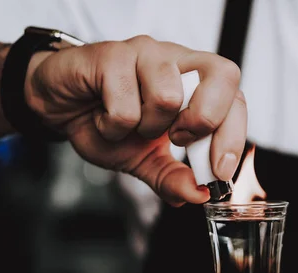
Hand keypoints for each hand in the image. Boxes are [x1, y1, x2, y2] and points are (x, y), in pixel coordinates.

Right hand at [24, 35, 246, 205]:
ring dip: (146, 127)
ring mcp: (147, 53)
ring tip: (129, 125)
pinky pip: (124, 104)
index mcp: (198, 83)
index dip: (234, 136)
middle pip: (223, 76)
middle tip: (175, 138)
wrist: (61, 109)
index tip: (219, 170)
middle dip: (202, 122)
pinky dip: (112, 126)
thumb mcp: (147, 160)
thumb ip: (174, 177)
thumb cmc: (111, 124)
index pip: (236, 100)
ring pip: (169, 96)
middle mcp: (180, 60)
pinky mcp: (111, 54)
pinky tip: (103, 118)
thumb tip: (198, 195)